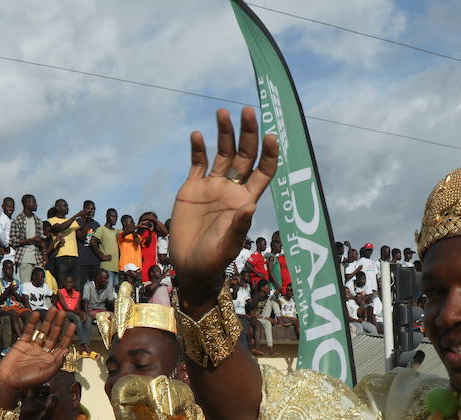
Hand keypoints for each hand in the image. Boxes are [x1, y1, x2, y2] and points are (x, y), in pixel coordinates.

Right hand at [0, 309, 75, 402]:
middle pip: (53, 334)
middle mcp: (43, 352)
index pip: (62, 344)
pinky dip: (32, 322)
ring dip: (48, 320)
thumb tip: (66, 350)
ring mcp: (33, 346)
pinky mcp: (22, 343)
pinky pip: (29, 331)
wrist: (8, 382)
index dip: (68, 335)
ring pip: (42, 330)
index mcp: (51, 359)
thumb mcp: (46, 373)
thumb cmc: (28, 381)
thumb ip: (57, 361)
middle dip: (59, 323)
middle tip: (63, 312)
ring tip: (53, 309)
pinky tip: (36, 314)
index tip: (72, 324)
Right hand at [170, 107, 277, 301]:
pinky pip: (198, 162)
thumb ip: (239, 226)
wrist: (190, 266)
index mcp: (246, 199)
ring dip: (224, 133)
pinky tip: (197, 135)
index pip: (263, 170)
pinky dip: (198, 148)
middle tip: (248, 111)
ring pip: (222, 152)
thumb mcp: (228, 246)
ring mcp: (213, 186)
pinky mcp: (193, 187)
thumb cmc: (214, 260)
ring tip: (223, 113)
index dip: (269, 153)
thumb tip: (250, 205)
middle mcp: (232, 188)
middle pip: (244, 154)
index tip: (271, 136)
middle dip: (248, 133)